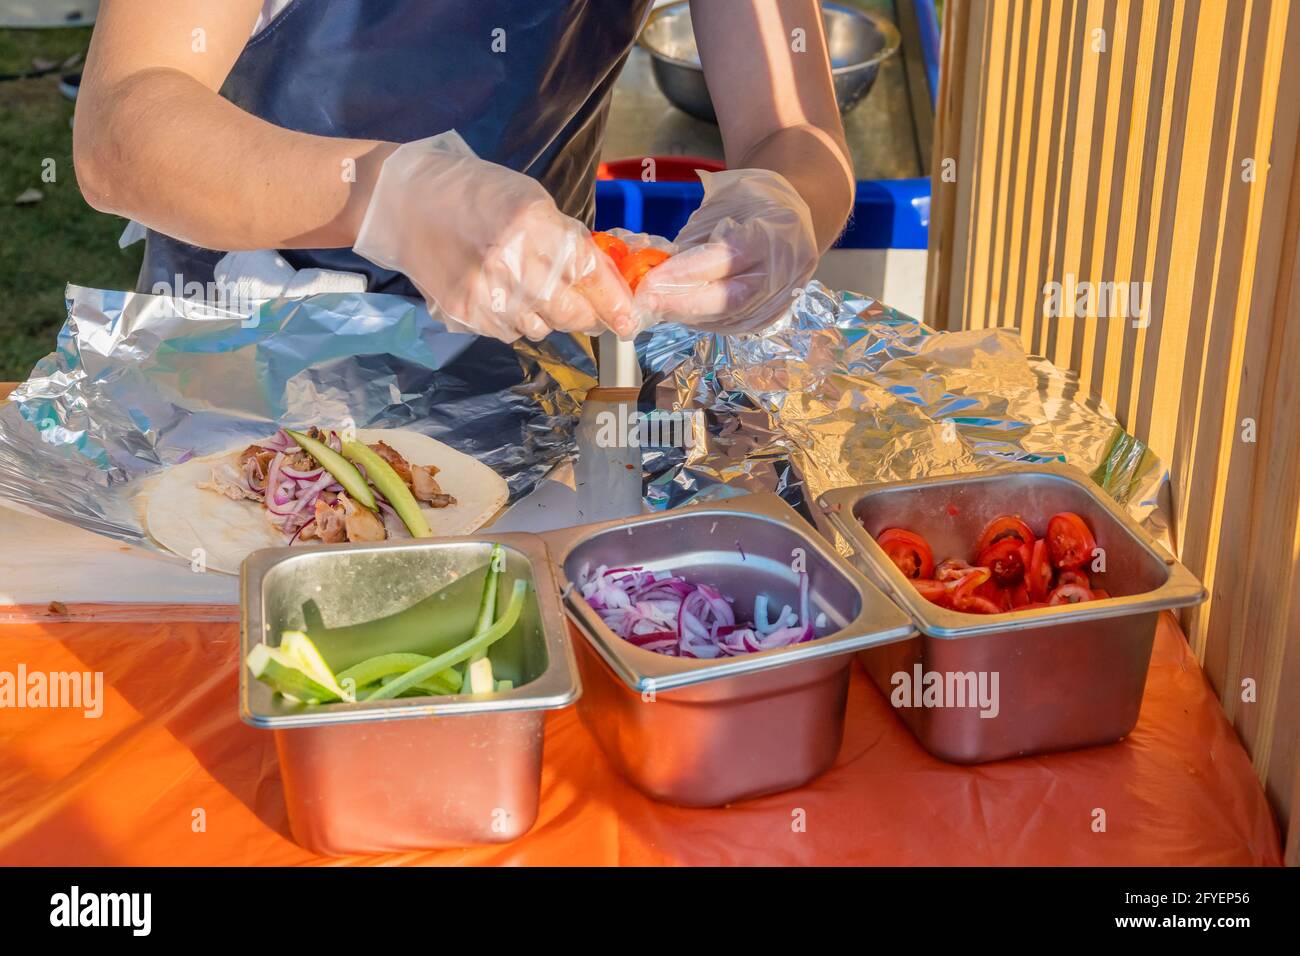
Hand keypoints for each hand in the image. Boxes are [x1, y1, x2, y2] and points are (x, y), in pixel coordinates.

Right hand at [354, 132, 635, 341]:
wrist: (404, 203)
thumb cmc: (473, 192)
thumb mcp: (529, 198)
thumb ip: (565, 238)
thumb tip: (600, 280)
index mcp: (535, 225)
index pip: (591, 275)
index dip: (615, 302)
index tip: (629, 320)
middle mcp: (514, 265)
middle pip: (572, 312)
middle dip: (587, 316)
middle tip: (589, 312)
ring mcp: (488, 294)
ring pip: (542, 327)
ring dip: (548, 316)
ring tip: (531, 290)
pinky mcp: (467, 315)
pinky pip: (510, 332)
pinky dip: (516, 319)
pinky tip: (502, 294)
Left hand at [633, 169, 817, 334]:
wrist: (800, 218)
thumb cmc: (757, 202)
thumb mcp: (726, 200)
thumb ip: (698, 236)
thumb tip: (659, 267)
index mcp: (777, 232)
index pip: (730, 257)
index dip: (689, 271)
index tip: (653, 278)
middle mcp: (784, 271)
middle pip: (731, 298)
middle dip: (683, 303)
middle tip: (646, 303)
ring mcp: (780, 299)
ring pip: (728, 317)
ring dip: (686, 315)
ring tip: (653, 307)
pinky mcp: (769, 316)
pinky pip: (730, 323)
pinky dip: (699, 319)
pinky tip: (676, 311)